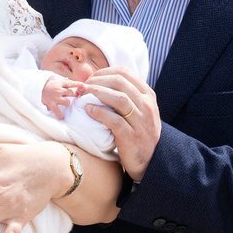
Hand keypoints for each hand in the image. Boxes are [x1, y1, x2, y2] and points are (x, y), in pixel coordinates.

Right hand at [41, 78, 81, 117]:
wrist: (35, 89)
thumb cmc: (46, 85)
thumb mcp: (54, 80)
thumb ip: (62, 82)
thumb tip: (71, 81)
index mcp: (59, 83)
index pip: (71, 83)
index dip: (78, 84)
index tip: (84, 86)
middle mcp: (58, 89)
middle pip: (72, 93)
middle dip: (74, 95)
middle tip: (74, 96)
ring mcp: (55, 97)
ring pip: (67, 102)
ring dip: (67, 103)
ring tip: (63, 103)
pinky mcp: (51, 103)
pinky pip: (58, 111)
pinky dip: (60, 114)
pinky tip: (62, 116)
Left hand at [80, 66, 160, 181]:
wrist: (150, 160)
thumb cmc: (137, 131)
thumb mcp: (136, 109)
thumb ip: (121, 94)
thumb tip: (93, 78)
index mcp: (147, 95)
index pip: (124, 72)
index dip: (104, 72)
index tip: (90, 79)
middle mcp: (147, 105)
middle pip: (119, 82)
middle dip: (97, 81)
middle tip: (82, 87)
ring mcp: (141, 121)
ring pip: (119, 98)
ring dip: (97, 93)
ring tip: (82, 94)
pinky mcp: (132, 136)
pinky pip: (115, 120)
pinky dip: (99, 113)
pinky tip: (88, 110)